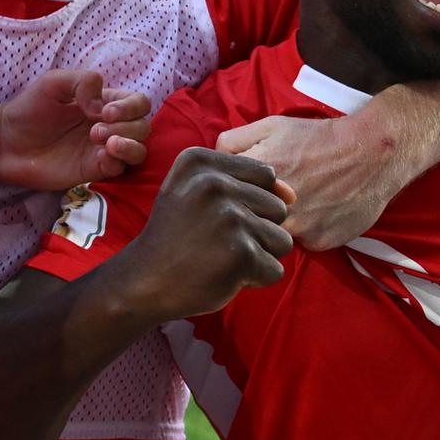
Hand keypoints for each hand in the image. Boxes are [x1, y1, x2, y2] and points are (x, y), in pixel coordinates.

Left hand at [0, 71, 151, 190]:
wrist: (7, 142)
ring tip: (104, 143)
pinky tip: (101, 156)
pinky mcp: (93, 171)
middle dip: (127, 125)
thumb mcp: (54, 82)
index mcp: (104, 102)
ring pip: (139, 149)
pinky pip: (120, 169)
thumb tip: (102, 105)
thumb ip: (83, 81)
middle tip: (95, 129)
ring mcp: (102, 150)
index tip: (104, 111)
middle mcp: (109, 126)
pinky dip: (118, 161)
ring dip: (129, 144)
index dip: (130, 106)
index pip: (138, 102)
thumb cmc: (30, 108)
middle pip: (143, 126)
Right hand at [120, 148, 293, 321]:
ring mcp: (229, 218)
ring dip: (258, 255)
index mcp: (200, 161)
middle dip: (257, 230)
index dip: (251, 202)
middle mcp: (215, 183)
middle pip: (277, 208)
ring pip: (281, 239)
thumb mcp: (194, 190)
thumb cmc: (177, 234)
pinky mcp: (241, 254)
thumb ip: (243, 182)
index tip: (218, 215)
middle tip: (219, 240)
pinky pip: (275, 270)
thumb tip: (292, 194)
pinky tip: (224, 274)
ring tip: (223, 256)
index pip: (265, 175)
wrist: (146, 279)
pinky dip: (255, 279)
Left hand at [216, 115, 394, 250]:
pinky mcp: (319, 243)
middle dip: (251, 215)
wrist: (370, 153)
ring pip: (273, 237)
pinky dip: (304, 232)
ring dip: (276, 226)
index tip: (238, 192)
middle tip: (263, 201)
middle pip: (248, 223)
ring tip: (295, 204)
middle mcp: (276, 208)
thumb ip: (234, 141)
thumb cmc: (316, 137)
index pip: (226, 201)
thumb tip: (213, 162)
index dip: (231, 197)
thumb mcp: (270, 126)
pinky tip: (316, 212)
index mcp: (257, 179)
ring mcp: (299, 229)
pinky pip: (301, 244)